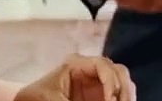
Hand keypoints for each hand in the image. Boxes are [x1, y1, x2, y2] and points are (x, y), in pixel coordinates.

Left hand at [15, 54, 135, 100]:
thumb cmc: (36, 98)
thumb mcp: (56, 100)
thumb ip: (83, 99)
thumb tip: (107, 99)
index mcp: (76, 64)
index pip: (103, 65)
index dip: (111, 81)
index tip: (110, 100)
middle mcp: (90, 71)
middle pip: (118, 71)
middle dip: (123, 89)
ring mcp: (96, 84)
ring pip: (122, 83)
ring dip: (125, 95)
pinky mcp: (99, 96)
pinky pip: (117, 95)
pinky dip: (122, 99)